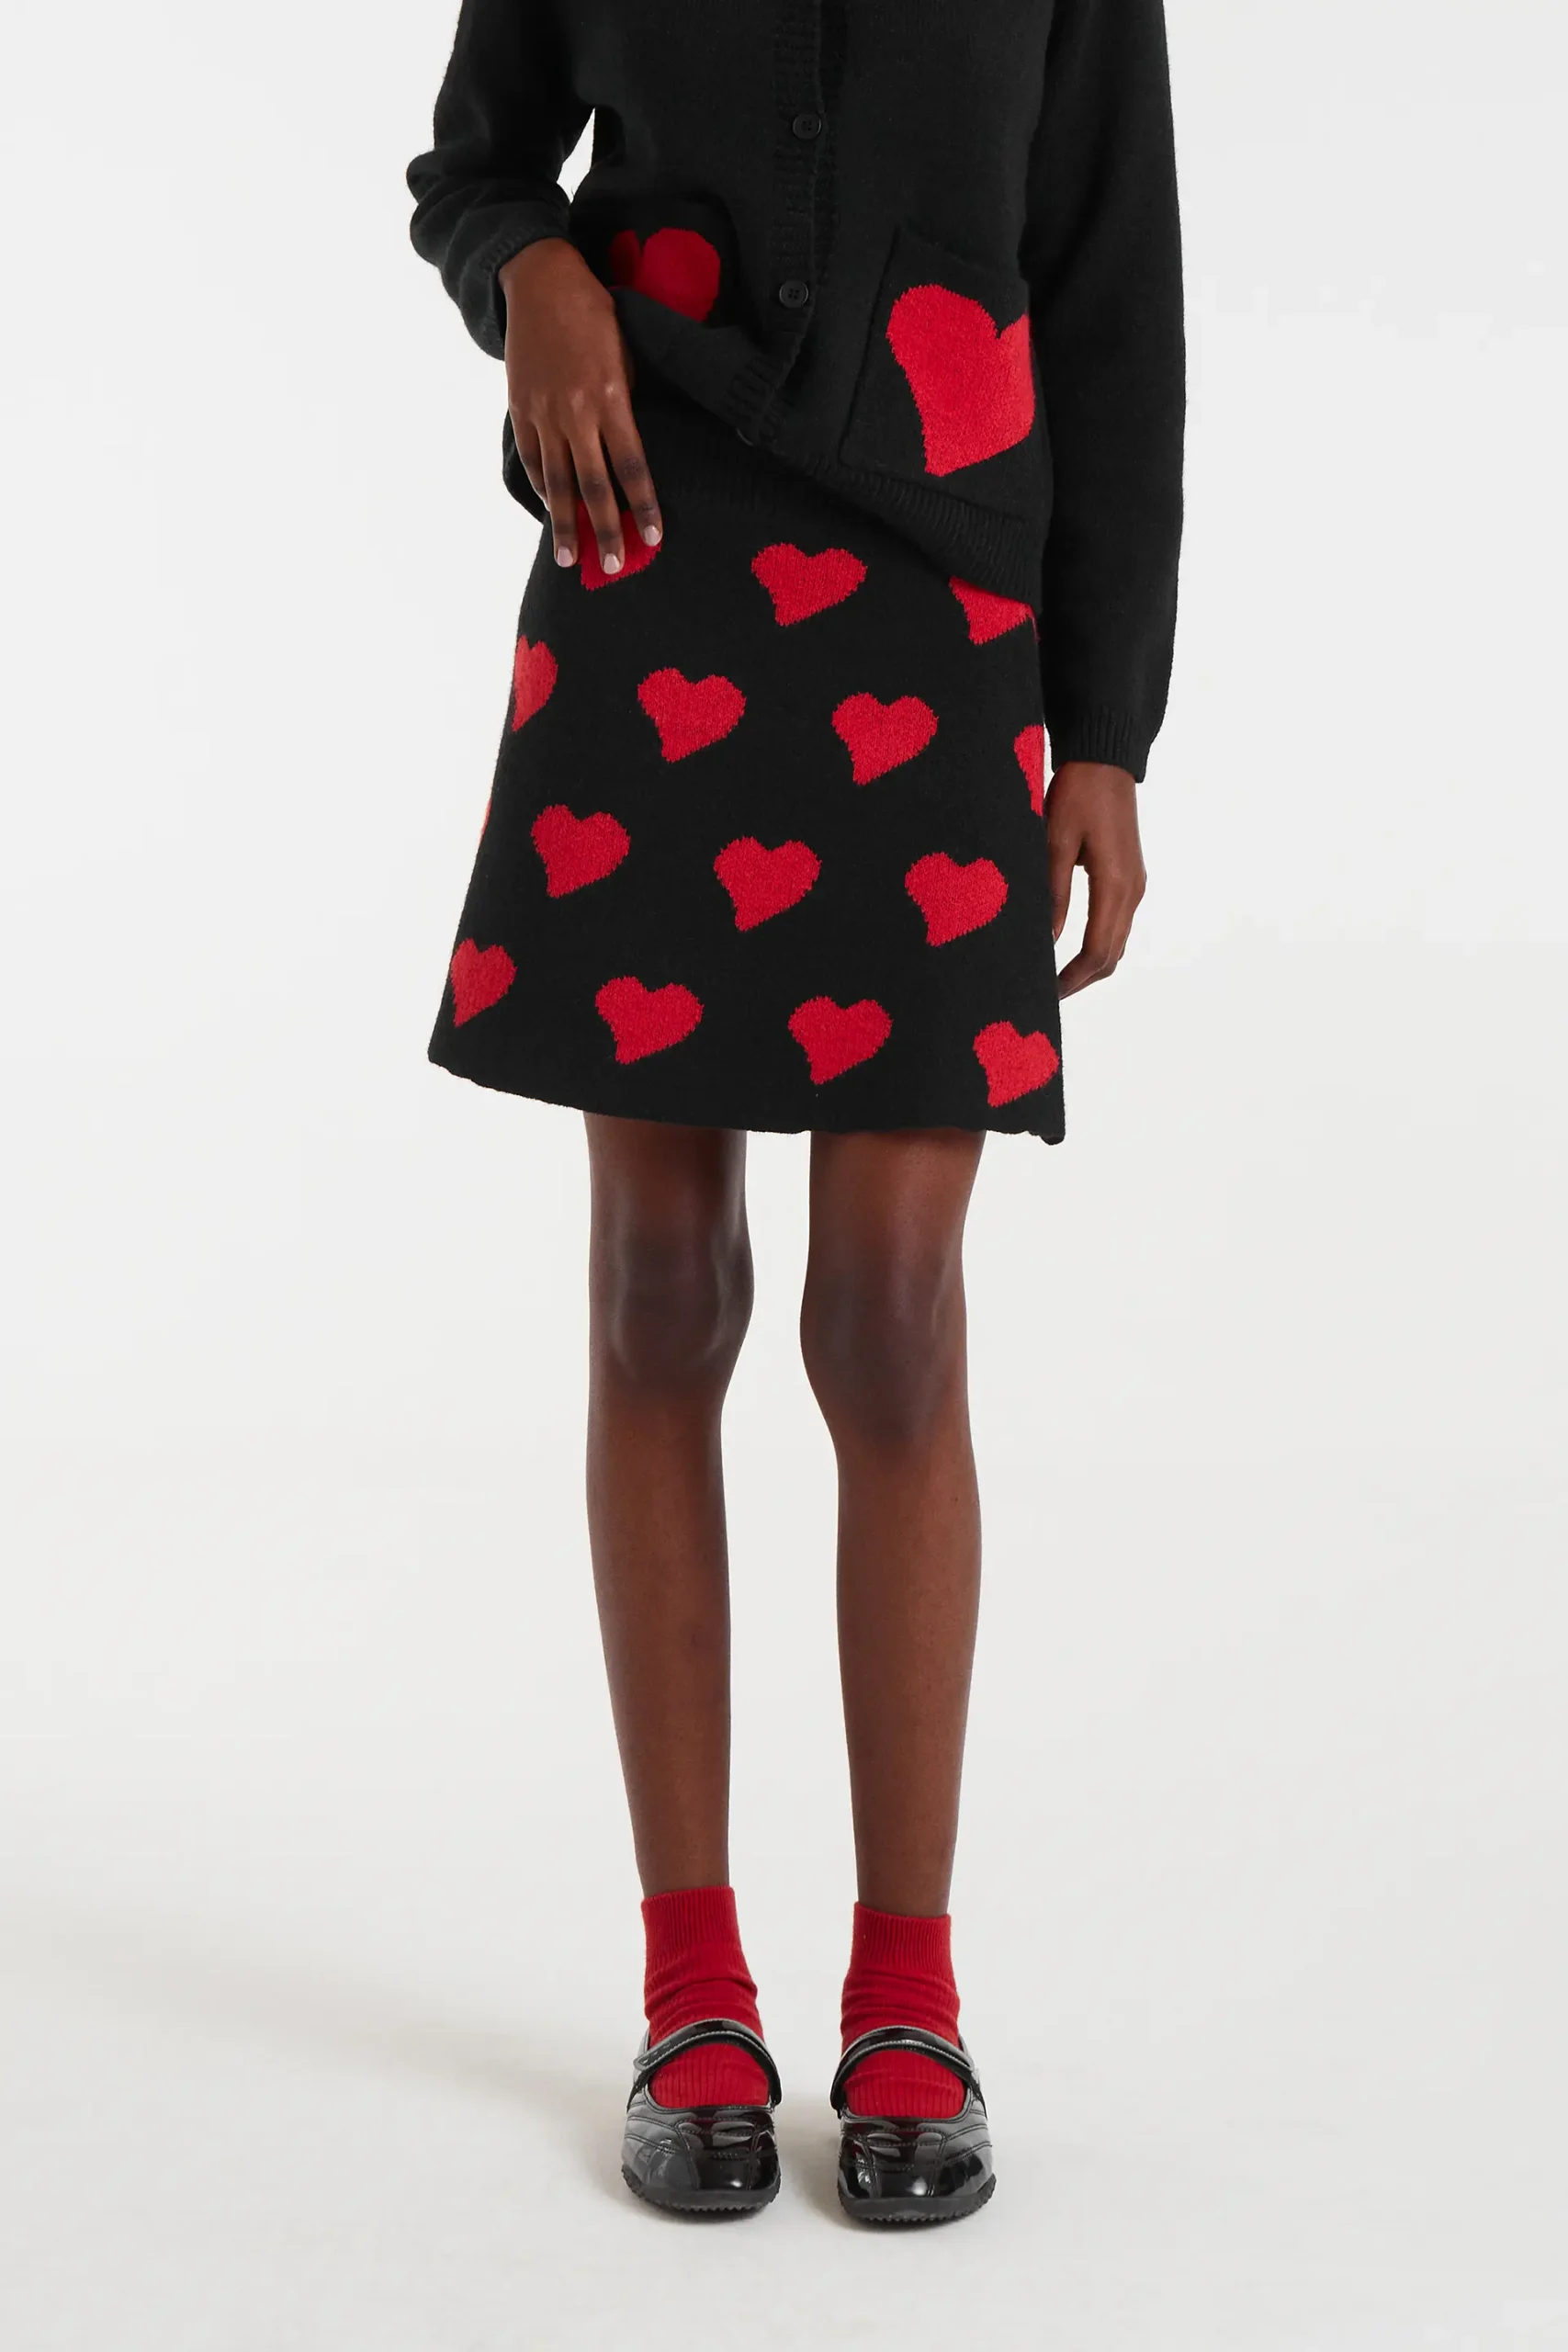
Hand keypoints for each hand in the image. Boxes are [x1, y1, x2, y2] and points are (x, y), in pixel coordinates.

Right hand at [498, 237, 662, 574]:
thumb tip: (631, 448)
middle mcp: (575, 412)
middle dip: (606, 530)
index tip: (654, 538)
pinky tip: (550, 513)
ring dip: (566, 524)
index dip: (644, 506)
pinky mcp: (520, 408)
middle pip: (594, 486)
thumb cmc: (594, 311)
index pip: (632, 467)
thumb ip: (626, 402)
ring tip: (571, 559)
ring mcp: (543, 413)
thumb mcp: (625, 351)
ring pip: (557, 482)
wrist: (539, 280)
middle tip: (614, 567)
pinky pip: (532, 459)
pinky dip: (541, 489)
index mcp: (609, 397)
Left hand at [1046, 761, 1146, 996]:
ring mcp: (1135, 885)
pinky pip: (1116, 924)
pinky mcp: (1130, 877)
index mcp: (1116, 885)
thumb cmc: (1077, 793)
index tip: (1047, 994)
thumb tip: (1047, 940)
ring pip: (1116, 943)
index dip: (1073, 978)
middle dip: (1081, 980)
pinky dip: (1097, 945)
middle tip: (1046, 994)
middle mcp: (1133, 890)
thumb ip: (1052, 893)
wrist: (1106, 759)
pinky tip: (1070, 948)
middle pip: (1112, 956)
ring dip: (1090, 966)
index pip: (1098, 951)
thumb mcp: (1054, 841)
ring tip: (1055, 978)